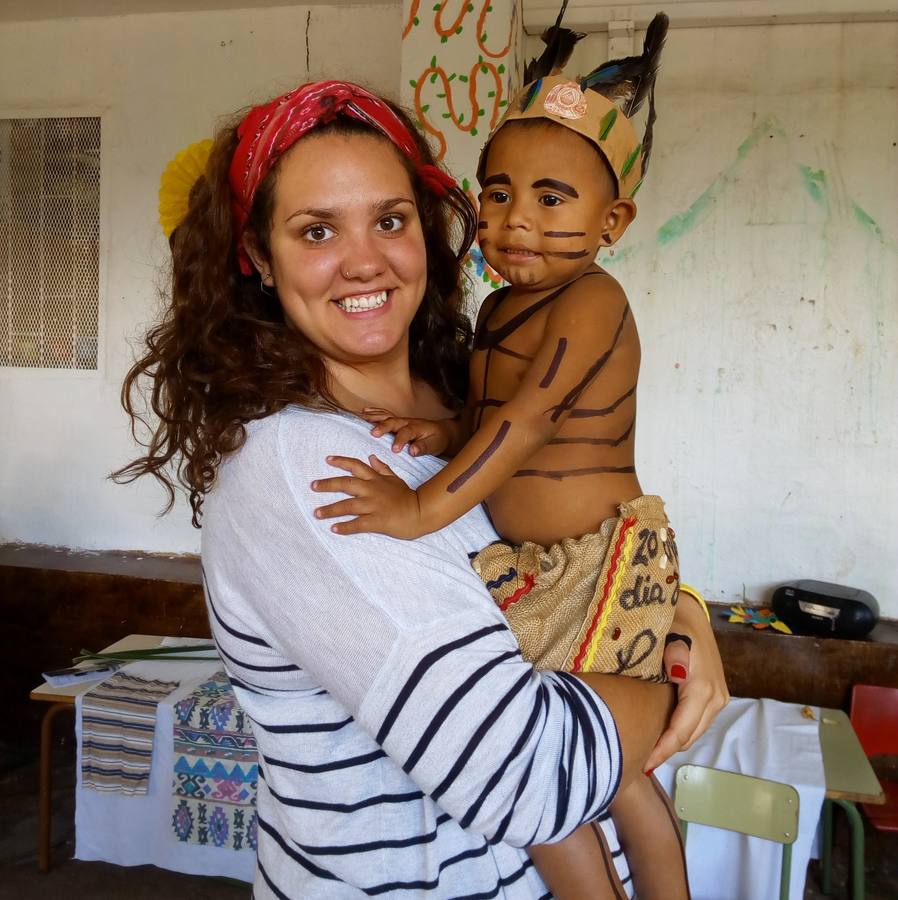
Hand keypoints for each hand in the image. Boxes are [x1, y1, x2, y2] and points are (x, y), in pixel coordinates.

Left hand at [311, 454, 429, 538]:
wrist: (422, 512)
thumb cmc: (408, 497)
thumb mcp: (395, 479)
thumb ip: (382, 468)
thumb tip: (371, 457)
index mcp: (376, 479)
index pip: (356, 466)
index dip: (341, 462)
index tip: (327, 460)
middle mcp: (373, 490)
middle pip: (346, 484)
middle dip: (328, 484)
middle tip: (313, 486)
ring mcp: (375, 505)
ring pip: (348, 505)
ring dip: (330, 509)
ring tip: (316, 513)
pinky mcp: (378, 521)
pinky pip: (358, 524)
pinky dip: (345, 527)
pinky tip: (334, 529)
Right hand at [362, 407, 453, 456]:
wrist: (441, 431)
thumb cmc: (437, 439)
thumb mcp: (434, 445)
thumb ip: (423, 447)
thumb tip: (413, 451)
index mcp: (416, 428)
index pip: (407, 433)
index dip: (400, 441)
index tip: (395, 450)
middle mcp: (407, 422)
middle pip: (393, 422)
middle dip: (383, 426)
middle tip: (373, 433)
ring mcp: (401, 420)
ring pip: (386, 416)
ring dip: (374, 417)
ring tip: (361, 417)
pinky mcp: (397, 421)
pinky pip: (384, 415)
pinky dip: (374, 412)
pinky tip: (364, 411)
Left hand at [644, 593, 729, 771]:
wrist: (690, 613)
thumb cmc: (674, 623)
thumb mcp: (670, 633)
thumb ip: (675, 653)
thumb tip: (680, 672)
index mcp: (703, 687)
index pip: (682, 729)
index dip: (663, 749)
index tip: (642, 763)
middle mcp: (716, 697)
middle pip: (688, 736)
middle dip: (665, 750)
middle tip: (637, 759)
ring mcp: (719, 698)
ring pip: (693, 732)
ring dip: (673, 741)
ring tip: (646, 748)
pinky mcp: (716, 697)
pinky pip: (696, 722)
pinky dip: (680, 730)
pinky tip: (661, 730)